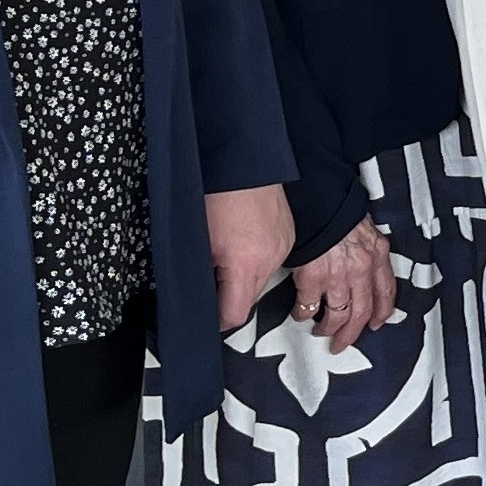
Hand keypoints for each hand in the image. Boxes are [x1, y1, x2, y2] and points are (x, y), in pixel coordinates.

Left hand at [204, 184, 295, 332]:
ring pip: (260, 280)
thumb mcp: (198, 245)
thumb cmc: (217, 195)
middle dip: (228, 296)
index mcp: (246, 266)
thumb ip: (201, 278)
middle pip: (249, 300)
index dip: (215, 321)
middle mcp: (271, 261)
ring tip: (226, 255)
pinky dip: (256, 259)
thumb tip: (196, 299)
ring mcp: (283, 248)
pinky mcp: (289, 237)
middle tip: (209, 280)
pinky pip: (271, 260)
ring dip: (243, 277)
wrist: (244, 163)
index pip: (233, 316)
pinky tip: (243, 242)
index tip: (205, 318)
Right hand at [289, 217, 396, 352]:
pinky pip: (308, 307)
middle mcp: (361, 270)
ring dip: (329, 328)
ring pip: (337, 315)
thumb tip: (366, 265)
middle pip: (361, 312)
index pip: (386, 291)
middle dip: (352, 333)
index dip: (382, 312)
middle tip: (343, 343)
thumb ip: (369, 251)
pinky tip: (301, 314)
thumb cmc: (338, 213)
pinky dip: (303, 314)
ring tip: (322, 331)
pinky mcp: (312, 280)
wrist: (318, 203)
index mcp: (377, 256)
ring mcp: (337, 277)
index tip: (378, 323)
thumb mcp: (366, 229)